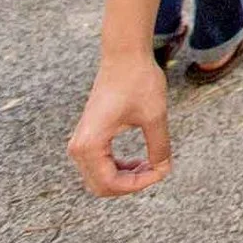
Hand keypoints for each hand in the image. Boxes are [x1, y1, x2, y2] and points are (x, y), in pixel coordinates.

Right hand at [66, 52, 172, 197]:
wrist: (124, 55)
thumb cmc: (138, 81)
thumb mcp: (154, 117)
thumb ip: (159, 147)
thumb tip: (163, 169)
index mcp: (90, 145)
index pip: (111, 183)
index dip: (139, 184)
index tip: (162, 170)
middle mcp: (79, 147)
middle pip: (102, 186)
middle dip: (131, 184)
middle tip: (157, 170)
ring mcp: (81, 142)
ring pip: (100, 178)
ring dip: (126, 178)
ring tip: (152, 164)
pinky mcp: (88, 136)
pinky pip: (100, 165)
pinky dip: (119, 168)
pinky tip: (140, 161)